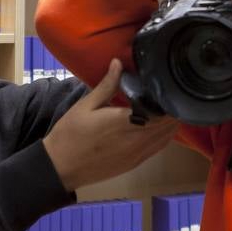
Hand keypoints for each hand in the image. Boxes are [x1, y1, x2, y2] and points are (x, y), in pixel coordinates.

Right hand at [43, 59, 178, 190]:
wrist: (60, 167)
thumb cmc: (70, 133)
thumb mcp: (86, 106)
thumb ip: (107, 85)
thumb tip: (118, 63)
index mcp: (125, 122)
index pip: (160, 110)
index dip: (167, 99)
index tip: (168, 86)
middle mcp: (136, 139)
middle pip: (167, 124)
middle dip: (171, 109)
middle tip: (169, 93)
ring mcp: (138, 154)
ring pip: (166, 137)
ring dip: (170, 123)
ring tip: (168, 107)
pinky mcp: (135, 163)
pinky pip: (158, 148)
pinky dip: (164, 136)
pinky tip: (161, 126)